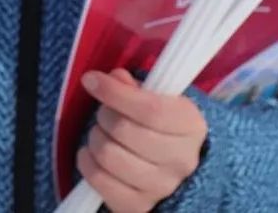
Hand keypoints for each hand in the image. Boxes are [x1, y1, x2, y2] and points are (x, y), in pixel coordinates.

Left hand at [76, 69, 206, 212]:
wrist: (172, 167)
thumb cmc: (159, 124)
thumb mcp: (155, 97)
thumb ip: (135, 86)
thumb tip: (115, 78)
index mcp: (190, 125)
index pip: (150, 109)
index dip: (115, 93)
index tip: (91, 80)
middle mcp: (181, 160)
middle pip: (124, 130)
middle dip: (103, 114)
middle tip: (104, 112)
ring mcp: (162, 187)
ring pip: (109, 155)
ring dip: (94, 137)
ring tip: (100, 133)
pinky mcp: (139, 206)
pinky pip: (100, 181)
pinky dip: (87, 163)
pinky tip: (91, 154)